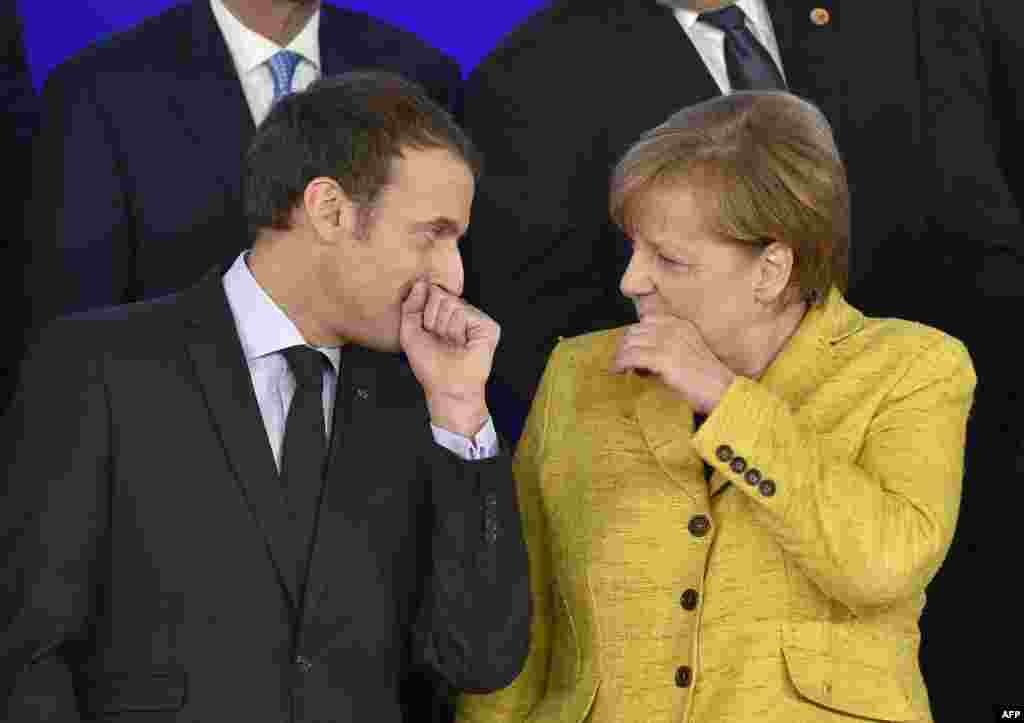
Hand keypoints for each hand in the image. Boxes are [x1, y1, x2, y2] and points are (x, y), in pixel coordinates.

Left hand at [400, 279, 498, 435]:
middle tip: (440, 340)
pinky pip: (465, 312)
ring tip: (452, 343)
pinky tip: (463, 343)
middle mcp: (460, 315)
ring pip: (452, 303)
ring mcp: (475, 319)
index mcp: (444, 315)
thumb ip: (411, 306)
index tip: (428, 332)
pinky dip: (458, 329)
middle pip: (440, 296)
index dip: (425, 313)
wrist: (446, 386)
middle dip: (433, 320)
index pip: (431, 293)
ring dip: (445, 328)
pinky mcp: (487, 326)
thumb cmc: (430, 366)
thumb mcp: (410, 333)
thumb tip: (420, 283)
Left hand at [610, 314, 735, 413]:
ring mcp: (668, 341)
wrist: (723, 391)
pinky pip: (631, 356)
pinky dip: (621, 364)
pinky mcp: (663, 358)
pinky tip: (619, 371)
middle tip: (624, 364)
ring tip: (621, 369)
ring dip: (621, 356)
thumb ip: (665, 349)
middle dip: (625, 347)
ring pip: (630, 342)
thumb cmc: (706, 380)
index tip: (632, 352)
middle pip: (634, 330)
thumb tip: (638, 358)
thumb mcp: (685, 354)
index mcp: (680, 325)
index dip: (635, 336)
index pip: (645, 321)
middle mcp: (673, 328)